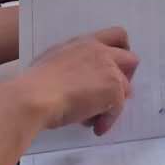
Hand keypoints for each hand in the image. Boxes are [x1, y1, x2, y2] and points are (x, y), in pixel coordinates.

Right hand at [4, 27, 139, 135]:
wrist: (33, 96)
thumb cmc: (34, 82)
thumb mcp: (53, 60)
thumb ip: (72, 62)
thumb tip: (76, 77)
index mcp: (85, 43)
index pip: (117, 35)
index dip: (122, 51)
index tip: (116, 66)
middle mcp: (101, 53)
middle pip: (131, 60)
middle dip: (126, 77)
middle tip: (111, 94)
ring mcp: (110, 70)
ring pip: (126, 88)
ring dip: (114, 103)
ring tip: (94, 117)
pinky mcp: (114, 90)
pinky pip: (118, 108)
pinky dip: (109, 120)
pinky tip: (96, 129)